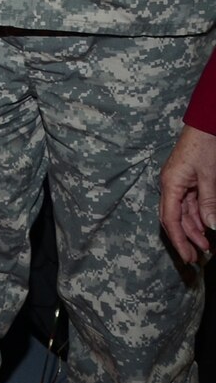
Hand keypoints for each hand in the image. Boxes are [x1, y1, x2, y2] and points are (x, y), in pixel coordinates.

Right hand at [160, 123, 215, 262]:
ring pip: (183, 213)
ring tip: (206, 245)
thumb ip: (208, 203)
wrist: (206, 125)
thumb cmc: (205, 145)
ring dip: (194, 229)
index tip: (188, 257)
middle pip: (174, 218)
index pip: (170, 219)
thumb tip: (211, 227)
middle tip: (197, 257)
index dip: (179, 240)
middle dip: (186, 238)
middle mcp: (171, 186)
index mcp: (171, 184)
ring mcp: (179, 183)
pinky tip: (206, 226)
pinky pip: (190, 204)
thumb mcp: (209, 176)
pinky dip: (198, 217)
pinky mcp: (187, 181)